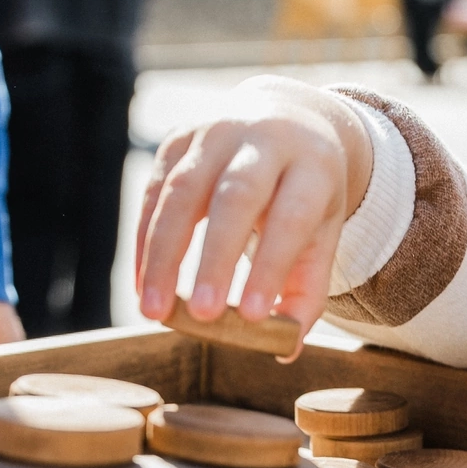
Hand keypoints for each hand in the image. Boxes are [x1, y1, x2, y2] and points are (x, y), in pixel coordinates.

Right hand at [133, 78, 374, 331]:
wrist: (288, 119)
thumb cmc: (305, 192)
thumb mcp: (324, 232)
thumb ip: (307, 289)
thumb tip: (284, 348)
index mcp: (312, 164)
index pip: (292, 215)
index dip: (271, 265)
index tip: (254, 317)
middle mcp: (263, 139)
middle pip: (234, 197)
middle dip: (215, 260)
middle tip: (202, 316)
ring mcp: (216, 132)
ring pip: (182, 190)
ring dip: (163, 255)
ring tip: (154, 310)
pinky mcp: (178, 138)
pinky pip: (154, 190)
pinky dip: (144, 239)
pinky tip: (142, 282)